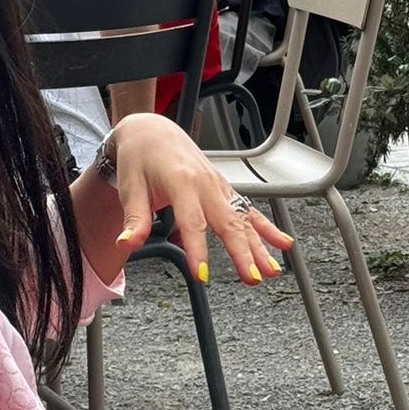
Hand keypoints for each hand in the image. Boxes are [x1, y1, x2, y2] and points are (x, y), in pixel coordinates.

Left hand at [109, 115, 294, 284]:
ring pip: (243, 219)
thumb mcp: (130, 187)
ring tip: (271, 270)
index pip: (192, 221)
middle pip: (228, 222)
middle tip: (252, 278)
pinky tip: (281, 243)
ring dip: (259, 245)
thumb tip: (126, 243)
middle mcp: (206, 184)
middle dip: (242, 252)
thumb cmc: (141, 157)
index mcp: (182, 182)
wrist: (153, 131)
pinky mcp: (224, 189)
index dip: (198, 249)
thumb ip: (134, 218)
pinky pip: (249, 210)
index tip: (202, 275)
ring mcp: (219, 186)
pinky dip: (266, 228)